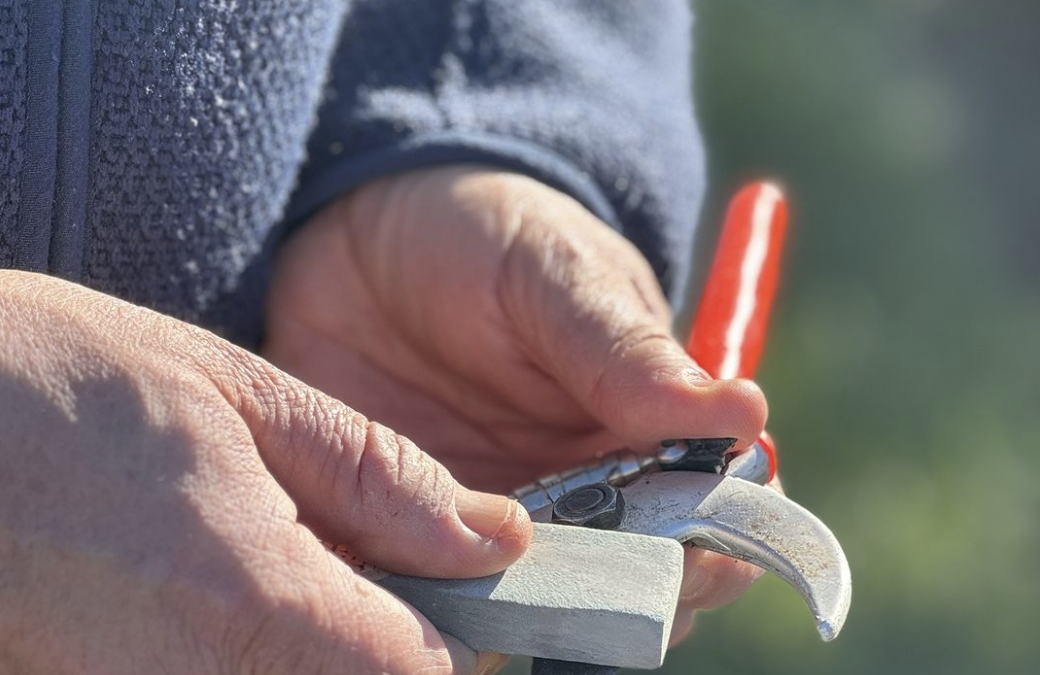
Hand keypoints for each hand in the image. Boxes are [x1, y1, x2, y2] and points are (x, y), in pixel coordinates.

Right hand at [0, 271, 528, 674]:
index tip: (443, 587)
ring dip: (319, 655)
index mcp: (252, 600)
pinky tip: (213, 596)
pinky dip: (249, 658)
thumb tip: (494, 535)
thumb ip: (378, 477)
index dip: (455, 637)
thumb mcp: (236, 394)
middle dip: (384, 651)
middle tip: (347, 567)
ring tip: (271, 568)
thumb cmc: (51, 380)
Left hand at [263, 166, 771, 644]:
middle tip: (569, 574)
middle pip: (639, 583)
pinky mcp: (421, 533)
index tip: (689, 551)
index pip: (719, 513)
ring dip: (528, 613)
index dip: (720, 546)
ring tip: (485, 580)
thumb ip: (626, 348)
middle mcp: (588, 490)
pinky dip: (439, 608)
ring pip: (544, 607)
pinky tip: (418, 589)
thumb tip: (743, 413)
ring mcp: (502, 519)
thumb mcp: (552, 272)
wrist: (355, 240)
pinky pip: (445, 595)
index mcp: (646, 424)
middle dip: (620, 598)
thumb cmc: (480, 236)